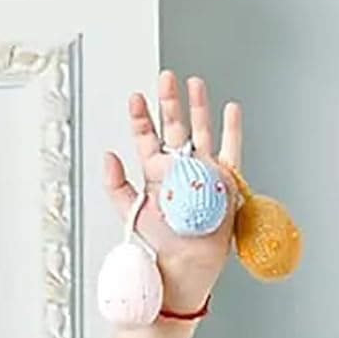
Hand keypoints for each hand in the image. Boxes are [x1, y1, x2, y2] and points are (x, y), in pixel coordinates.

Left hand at [103, 71, 240, 311]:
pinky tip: (230, 108)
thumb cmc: (160, 238)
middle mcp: (178, 165)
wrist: (187, 259)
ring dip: (198, 107)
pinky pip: (231, 149)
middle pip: (173, 125)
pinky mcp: (224, 179)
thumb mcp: (129, 209)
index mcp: (154, 169)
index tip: (135, 96)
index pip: (145, 135)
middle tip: (165, 77)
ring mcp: (202, 169)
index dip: (140, 115)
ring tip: (194, 83)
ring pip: (200, 130)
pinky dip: (231, 129)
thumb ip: (114, 182)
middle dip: (169, 101)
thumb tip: (106, 155)